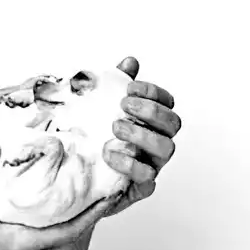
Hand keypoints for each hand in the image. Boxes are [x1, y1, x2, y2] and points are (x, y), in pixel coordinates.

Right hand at [0, 140, 113, 249]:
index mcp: (20, 242)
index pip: (69, 232)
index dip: (93, 215)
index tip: (111, 196)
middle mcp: (24, 245)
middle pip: (67, 225)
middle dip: (86, 204)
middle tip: (100, 178)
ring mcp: (16, 243)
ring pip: (52, 224)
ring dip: (67, 203)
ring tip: (77, 176)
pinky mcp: (6, 239)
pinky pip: (35, 221)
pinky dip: (46, 205)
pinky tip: (42, 186)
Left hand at [99, 56, 180, 217]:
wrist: (76, 182)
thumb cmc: (94, 141)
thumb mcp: (98, 109)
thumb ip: (115, 85)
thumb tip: (130, 61)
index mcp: (152, 122)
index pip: (167, 102)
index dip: (153, 92)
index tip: (129, 86)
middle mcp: (157, 142)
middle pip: (173, 124)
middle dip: (151, 111)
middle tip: (124, 105)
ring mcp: (151, 165)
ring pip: (165, 149)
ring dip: (143, 134)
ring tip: (115, 127)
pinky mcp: (139, 188)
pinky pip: (147, 179)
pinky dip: (131, 166)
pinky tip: (110, 155)